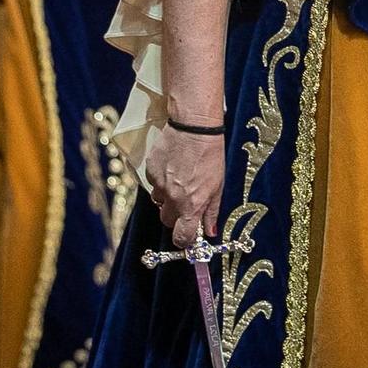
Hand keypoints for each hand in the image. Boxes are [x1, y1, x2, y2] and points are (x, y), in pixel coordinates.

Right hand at [147, 119, 225, 248]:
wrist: (193, 128)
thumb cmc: (210, 155)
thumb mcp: (218, 186)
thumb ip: (211, 212)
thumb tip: (210, 232)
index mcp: (191, 205)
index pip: (181, 237)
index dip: (184, 240)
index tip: (187, 236)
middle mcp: (172, 199)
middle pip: (167, 221)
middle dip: (176, 216)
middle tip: (185, 202)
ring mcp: (159, 185)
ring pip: (159, 201)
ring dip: (167, 197)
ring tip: (179, 179)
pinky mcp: (150, 171)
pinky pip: (153, 184)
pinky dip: (161, 180)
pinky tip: (172, 166)